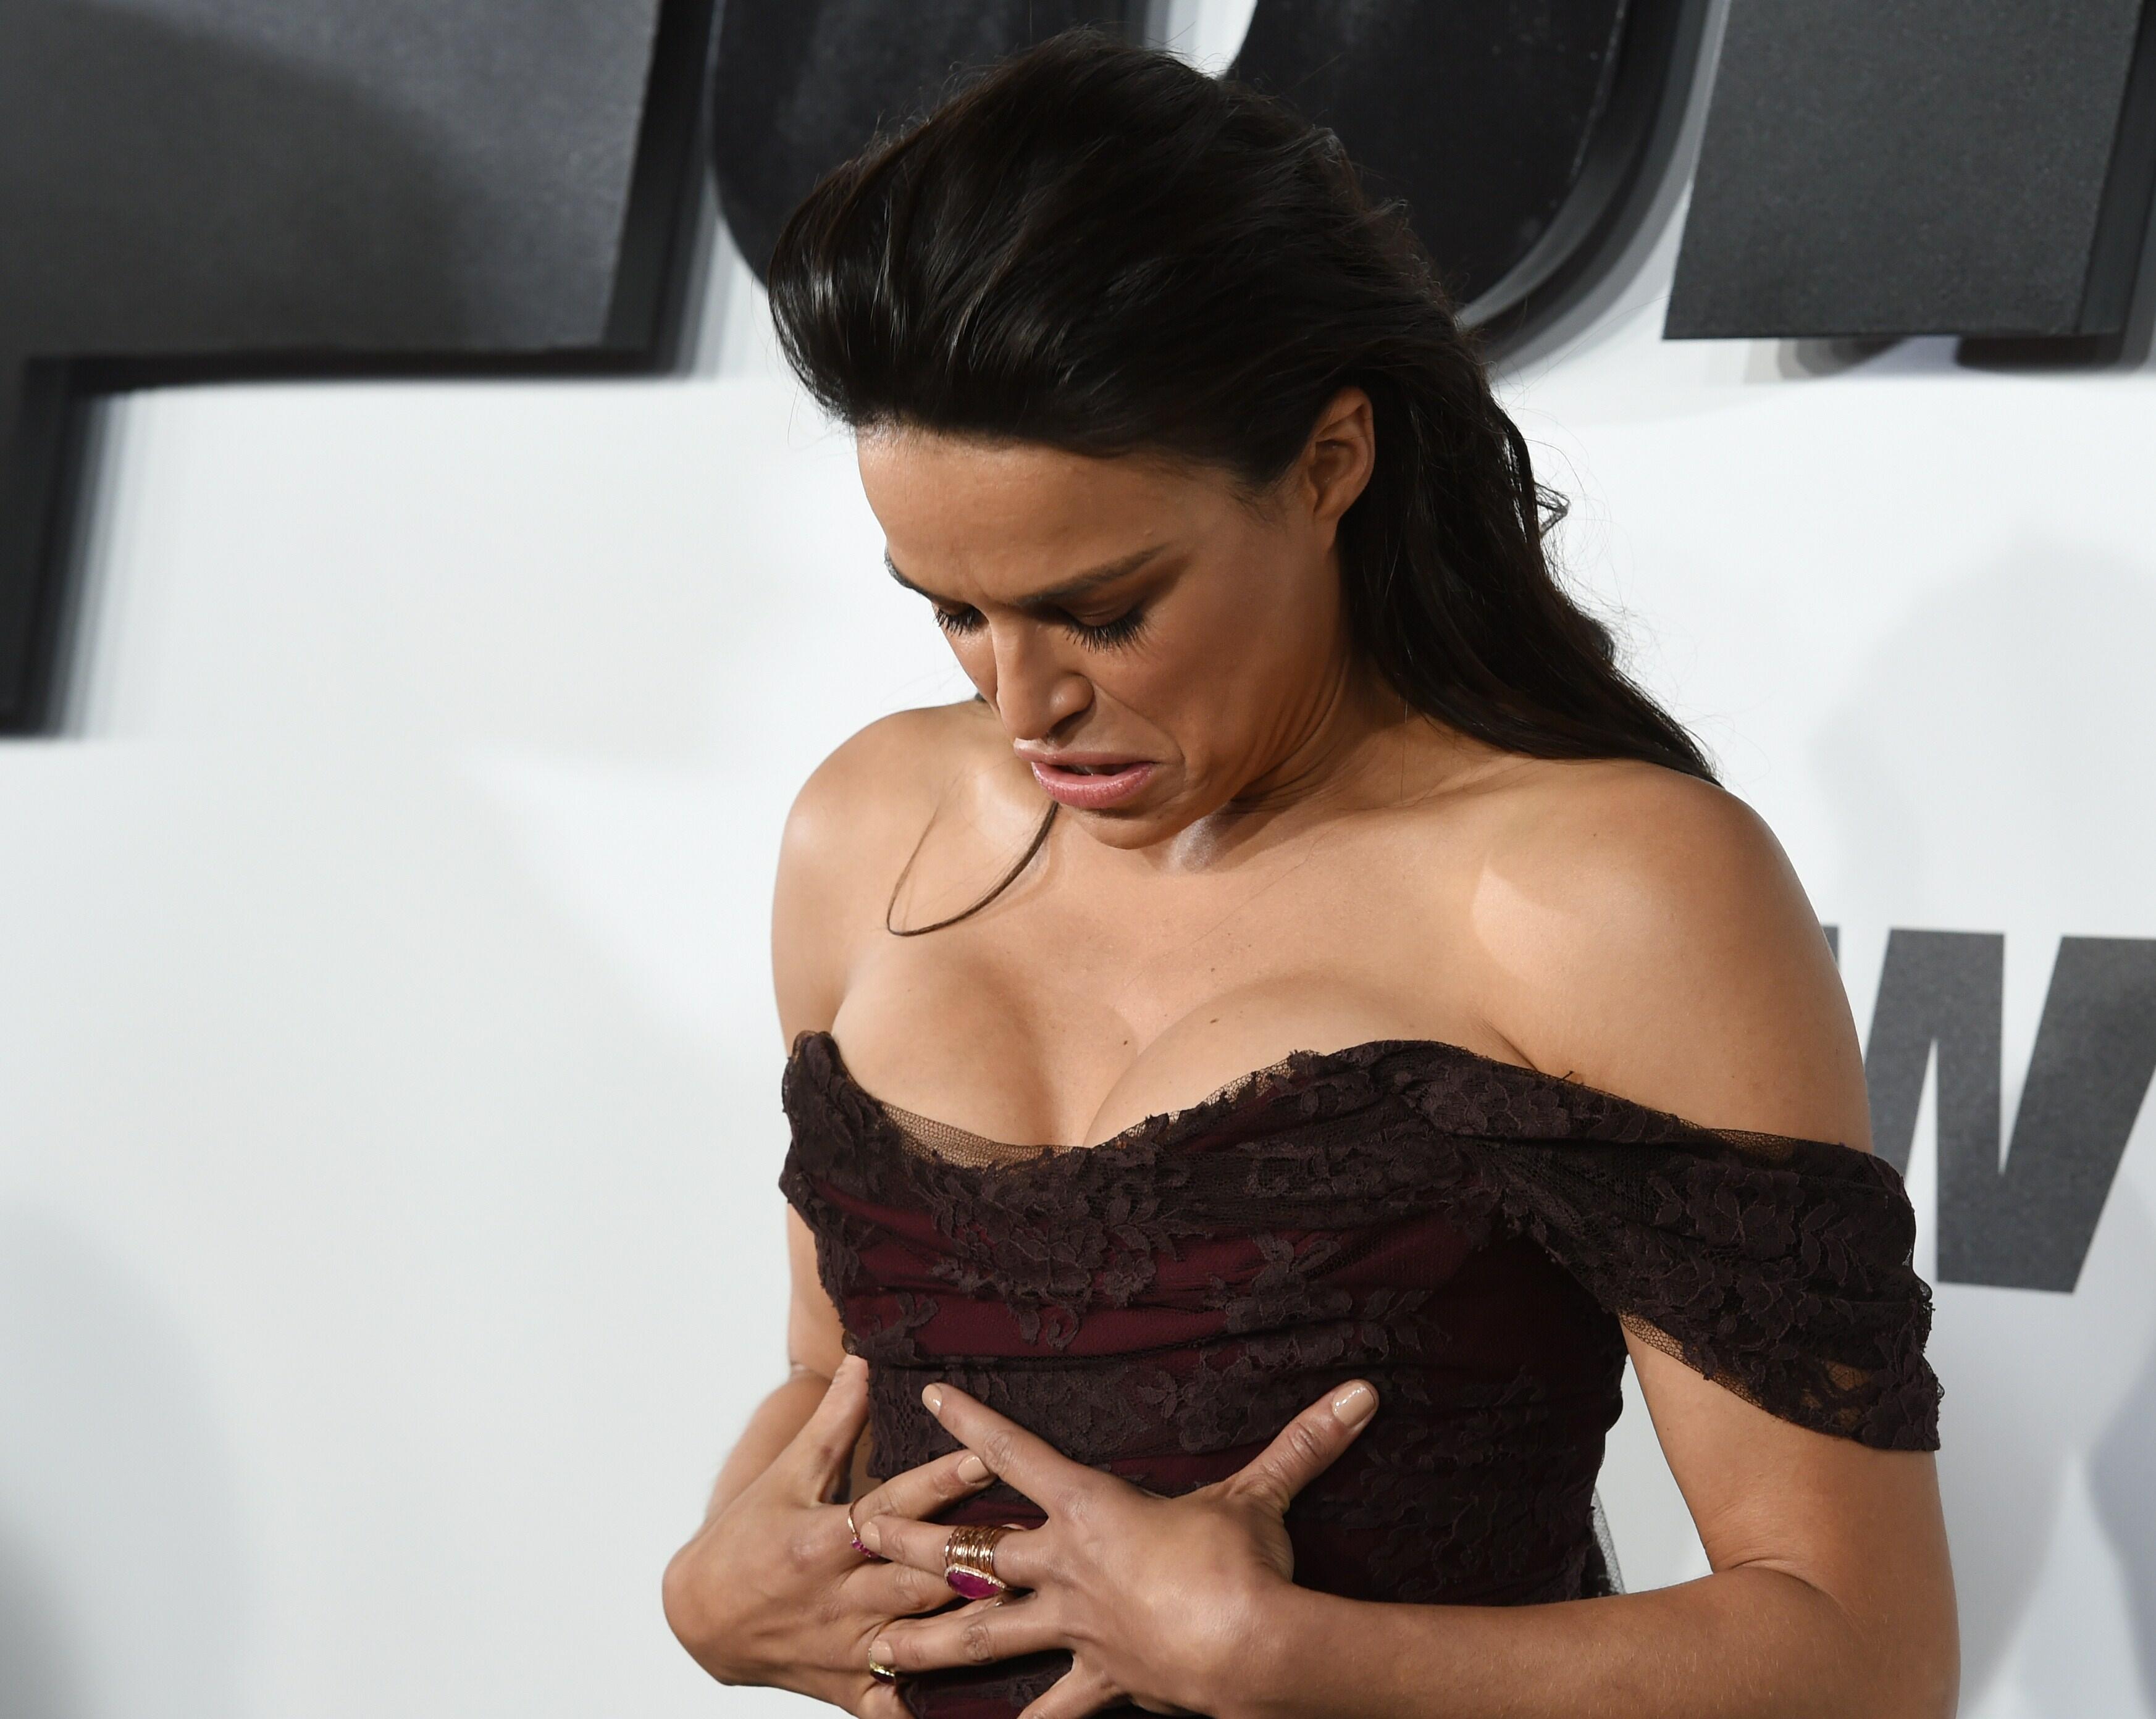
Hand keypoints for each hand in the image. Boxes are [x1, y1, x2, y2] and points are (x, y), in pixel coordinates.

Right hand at [662, 1354, 997, 1714]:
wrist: (699, 1617)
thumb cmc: (747, 1535)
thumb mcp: (786, 1475)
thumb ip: (832, 1422)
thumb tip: (863, 1359)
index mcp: (824, 1540)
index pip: (894, 1504)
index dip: (942, 1481)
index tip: (988, 1456)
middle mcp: (841, 1597)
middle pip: (920, 1576)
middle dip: (977, 1558)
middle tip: (1038, 1537)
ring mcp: (849, 1649)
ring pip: (924, 1638)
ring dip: (974, 1623)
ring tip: (1033, 1604)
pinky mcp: (850, 1689)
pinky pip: (898, 1705)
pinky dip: (932, 1703)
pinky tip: (984, 1699)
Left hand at [855, 1376, 1378, 1717]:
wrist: (1244, 1644)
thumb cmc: (1241, 1562)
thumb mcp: (1260, 1496)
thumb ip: (1300, 1443)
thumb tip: (1359, 1394)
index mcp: (1090, 1508)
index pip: (1016, 1453)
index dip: (971, 1422)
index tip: (929, 1397)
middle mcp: (1066, 1566)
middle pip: (969, 1547)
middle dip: (909, 1535)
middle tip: (855, 1527)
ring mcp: (1074, 1629)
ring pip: (983, 1634)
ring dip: (927, 1639)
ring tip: (875, 1650)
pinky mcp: (1097, 1682)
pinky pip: (1049, 1714)